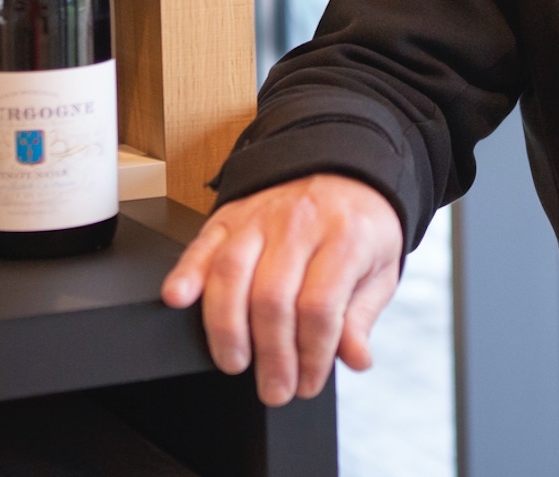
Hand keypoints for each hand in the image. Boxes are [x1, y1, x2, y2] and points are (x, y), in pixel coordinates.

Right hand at [161, 174, 403, 405]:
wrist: (344, 170)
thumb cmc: (359, 225)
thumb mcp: (380, 268)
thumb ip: (362, 315)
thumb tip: (355, 357)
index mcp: (345, 236)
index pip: (319, 305)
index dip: (311, 353)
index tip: (308, 381)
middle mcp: (299, 223)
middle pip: (273, 297)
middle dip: (271, 354)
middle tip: (274, 388)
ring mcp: (261, 217)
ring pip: (232, 273)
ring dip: (226, 327)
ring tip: (234, 362)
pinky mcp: (230, 215)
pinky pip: (202, 244)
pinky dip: (186, 273)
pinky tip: (178, 300)